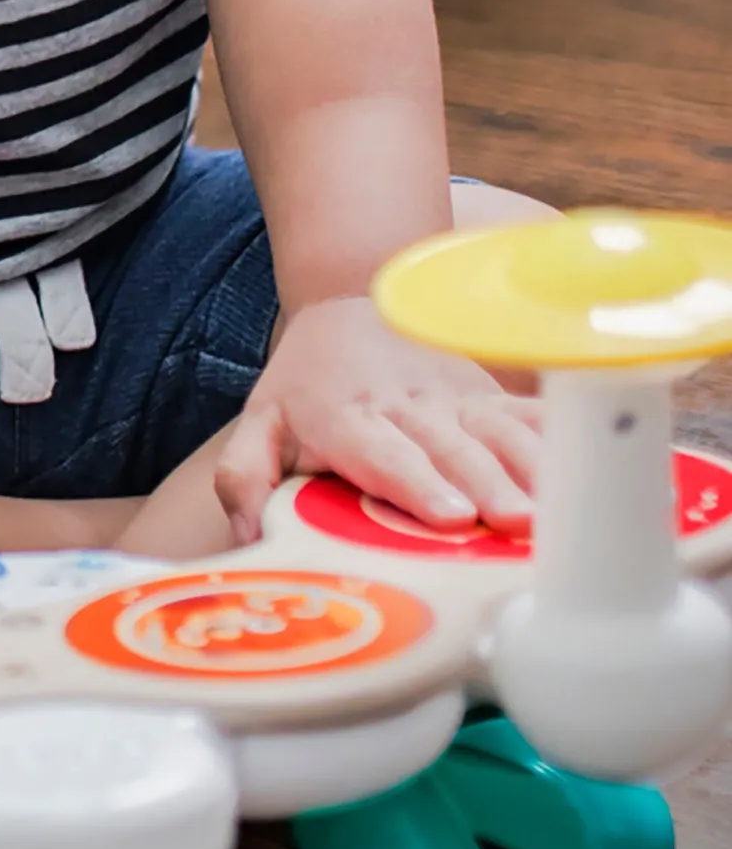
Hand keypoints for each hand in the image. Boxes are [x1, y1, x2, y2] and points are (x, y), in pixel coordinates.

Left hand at [214, 292, 536, 537]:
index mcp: (346, 419)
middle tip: (517, 524)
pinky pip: (534, 414)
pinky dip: (567, 436)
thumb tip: (249, 544)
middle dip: (487, 486)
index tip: (450, 515)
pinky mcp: (493, 397)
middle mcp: (406, 409)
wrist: (350, 304)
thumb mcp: (258, 424)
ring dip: (534, 468)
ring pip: (501, 432)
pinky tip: (604, 463)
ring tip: (562, 509)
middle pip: (453, 450)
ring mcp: (458, 401)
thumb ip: (245, 480)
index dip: (417, 483)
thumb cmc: (306, 385)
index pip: (383, 453)